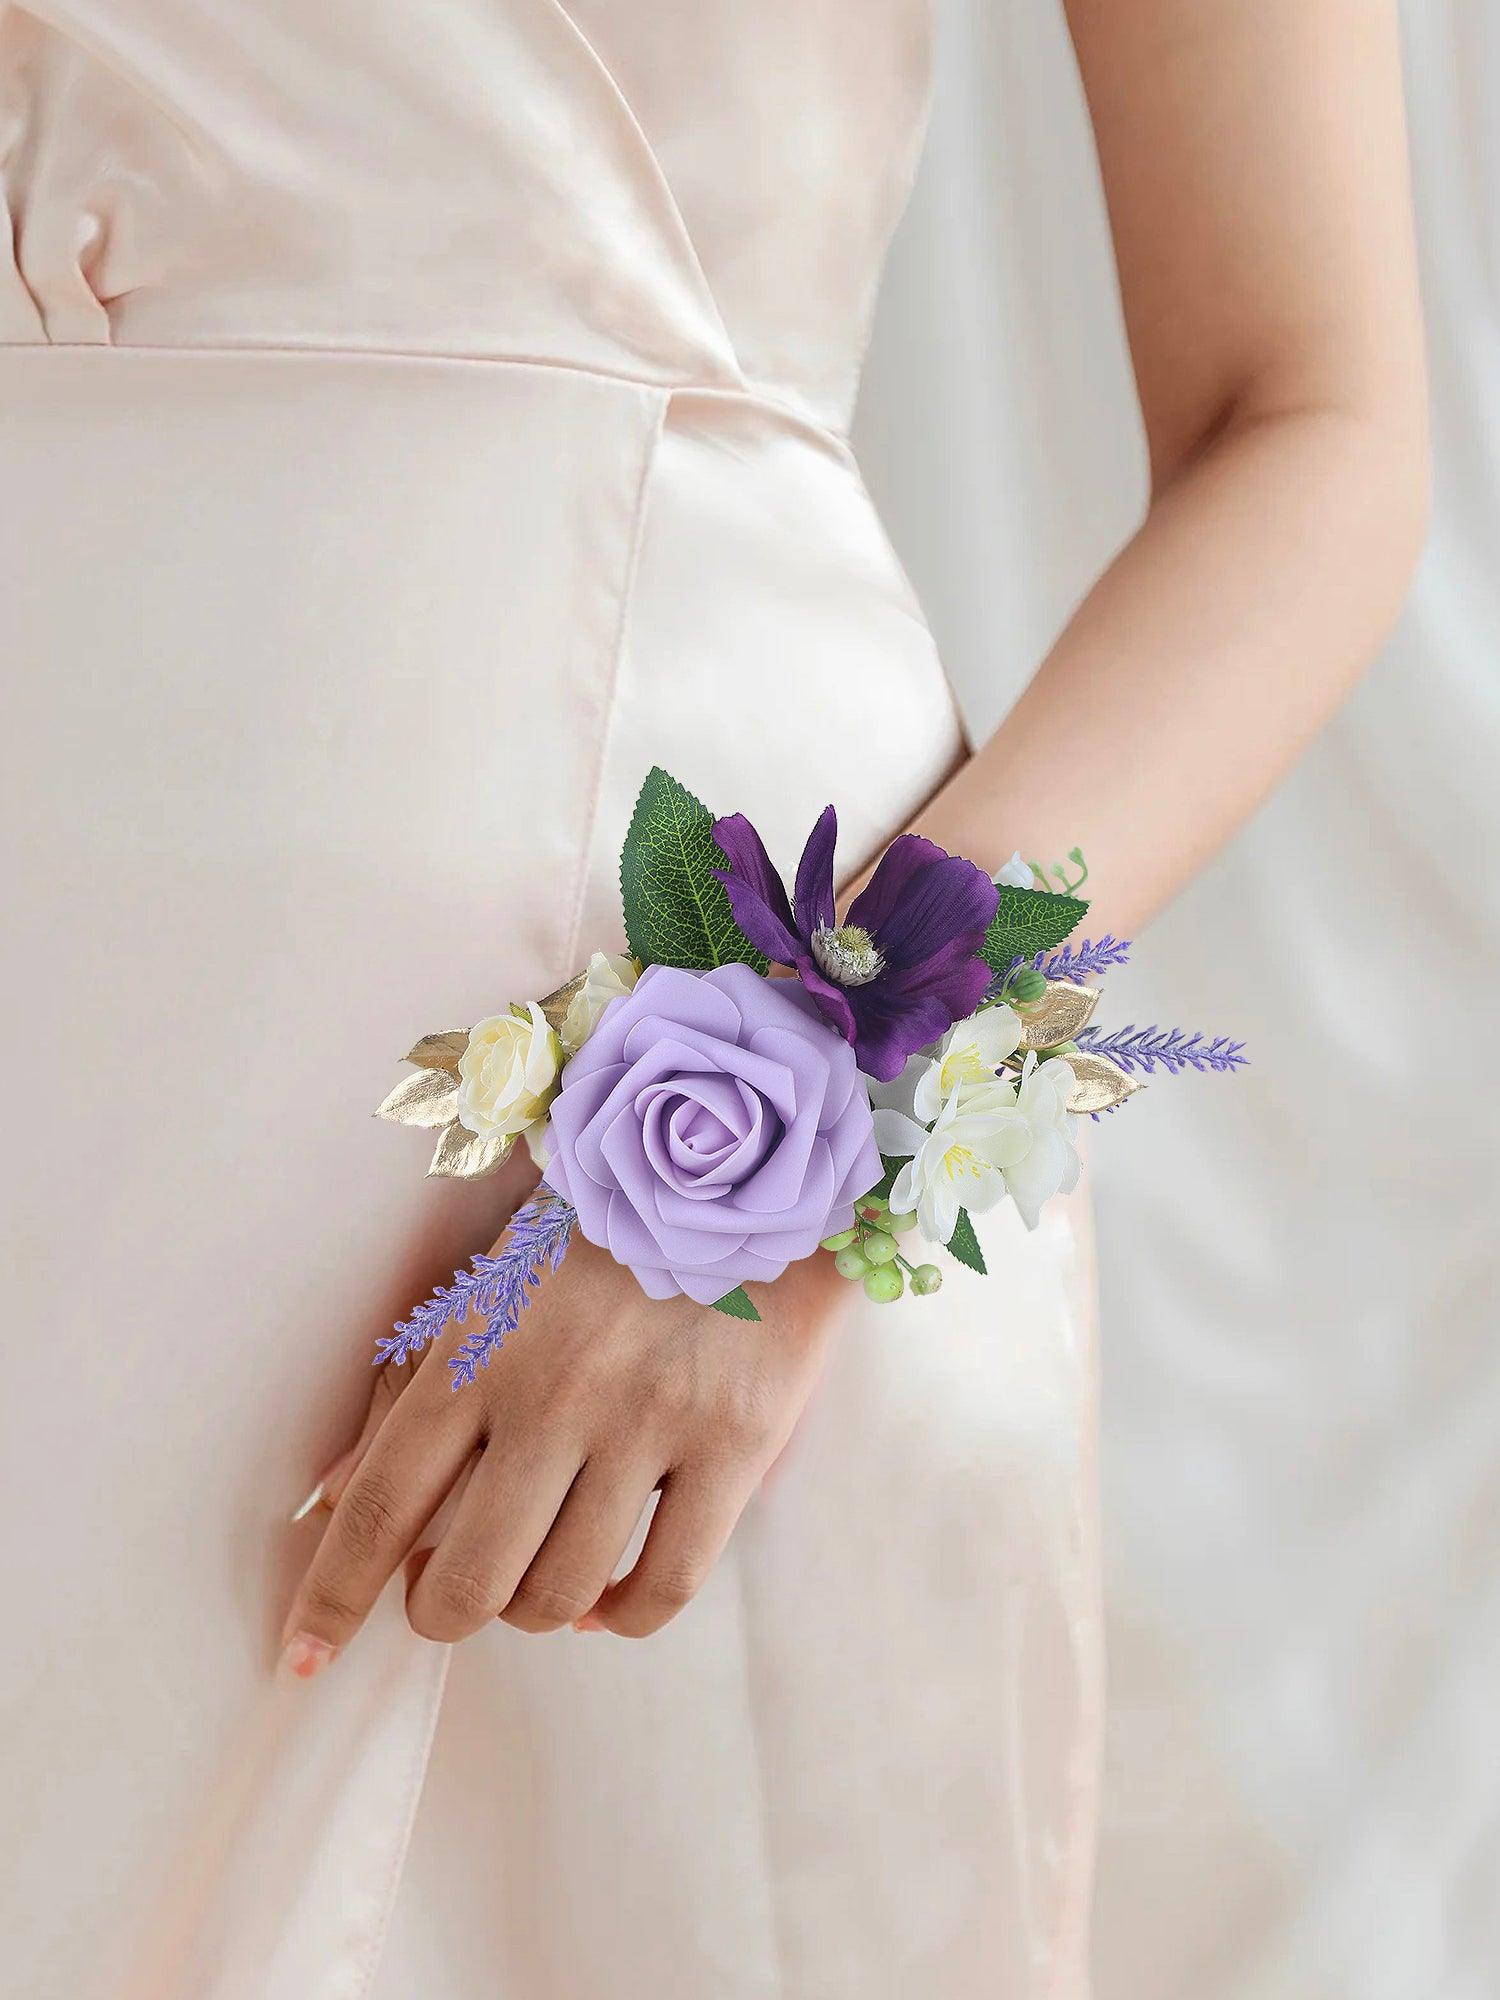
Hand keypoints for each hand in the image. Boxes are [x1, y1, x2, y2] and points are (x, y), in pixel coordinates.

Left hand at [281, 1217, 847, 1674]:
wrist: (747, 1180)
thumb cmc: (600, 1236)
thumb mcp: (490, 1286)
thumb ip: (411, 1389)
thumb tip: (331, 1497)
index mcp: (479, 1346)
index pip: (382, 1503)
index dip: (333, 1597)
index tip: (303, 1658)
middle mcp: (555, 1390)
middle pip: (467, 1579)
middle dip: (440, 1611)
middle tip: (445, 1590)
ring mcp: (648, 1420)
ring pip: (560, 1594)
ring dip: (536, 1608)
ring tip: (539, 1571)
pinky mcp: (733, 1442)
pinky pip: (664, 1587)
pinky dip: (623, 1614)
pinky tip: (610, 1594)